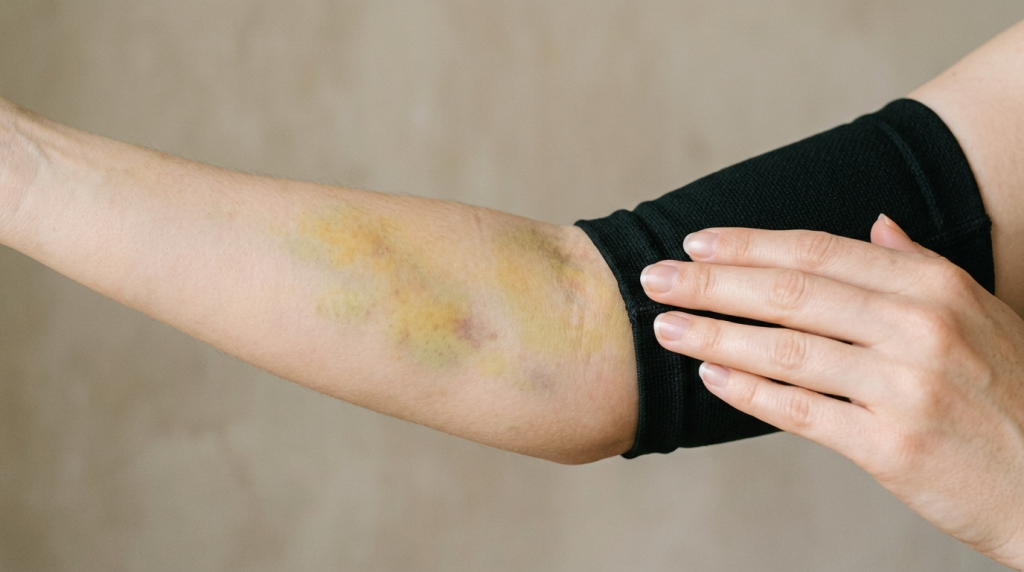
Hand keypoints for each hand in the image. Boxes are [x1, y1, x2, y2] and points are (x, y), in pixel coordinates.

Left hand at [640, 216, 1023, 569]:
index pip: (820, 253)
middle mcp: (918, 329)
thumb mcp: (981, 315)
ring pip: (786, 351)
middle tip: (655, 278)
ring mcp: (904, 388)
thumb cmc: (1012, 393)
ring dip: (715, 335)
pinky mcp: (890, 447)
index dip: (750, 245)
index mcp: (934, 287)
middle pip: (791, 294)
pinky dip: (749, 393)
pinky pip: (801, 411)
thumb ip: (921, 267)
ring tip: (666, 327)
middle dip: (712, 283)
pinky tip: (709, 376)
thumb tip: (875, 225)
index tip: (696, 242)